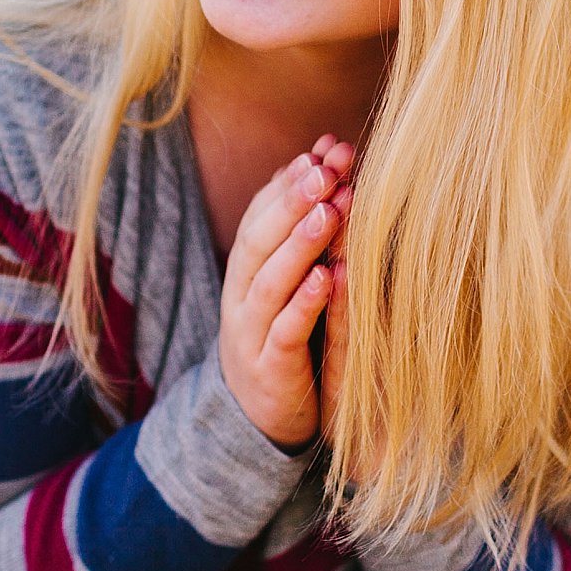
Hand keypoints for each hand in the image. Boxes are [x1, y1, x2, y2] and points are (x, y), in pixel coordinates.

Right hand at [217, 136, 352, 449]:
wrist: (259, 420)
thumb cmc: (283, 340)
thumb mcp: (286, 285)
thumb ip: (300, 234)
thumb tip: (322, 167)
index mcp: (245, 271)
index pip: (260, 215)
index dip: (287, 182)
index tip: (321, 150)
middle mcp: (241, 297)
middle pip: (260, 240)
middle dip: (293, 201)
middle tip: (328, 170)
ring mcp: (250, 333)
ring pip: (268, 282)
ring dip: (300, 244)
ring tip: (330, 211)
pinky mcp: (269, 369)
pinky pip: (284, 332)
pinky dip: (304, 304)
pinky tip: (328, 279)